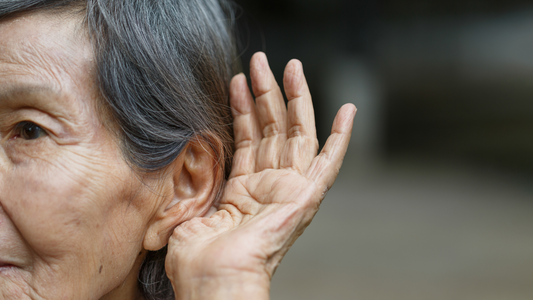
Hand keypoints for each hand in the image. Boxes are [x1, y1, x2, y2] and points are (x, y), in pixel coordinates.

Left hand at [165, 52, 355, 298]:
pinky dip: (341, 138)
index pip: (247, 140)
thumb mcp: (184, 210)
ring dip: (293, 99)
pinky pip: (329, 163)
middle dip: (266, 93)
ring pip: (295, 135)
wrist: (215, 280)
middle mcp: (268, 187)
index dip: (242, 109)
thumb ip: (189, 182)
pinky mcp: (307, 197)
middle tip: (261, 61)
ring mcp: (289, 191)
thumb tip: (178, 159)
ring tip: (288, 66)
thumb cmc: (197, 259)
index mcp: (242, 193)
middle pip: (272, 130)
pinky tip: (347, 111)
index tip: (238, 80)